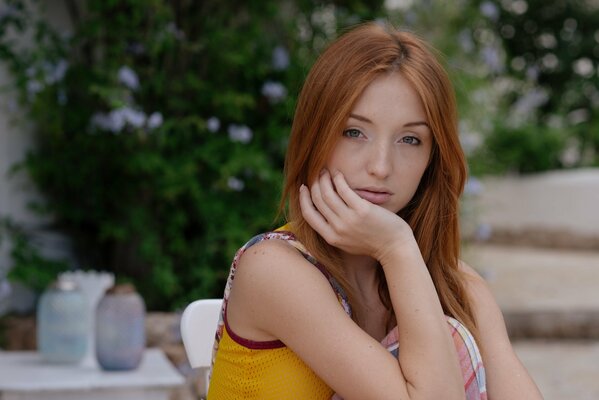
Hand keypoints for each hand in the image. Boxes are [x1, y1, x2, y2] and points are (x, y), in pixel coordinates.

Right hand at [299, 170, 414, 260]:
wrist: (394, 247)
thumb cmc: (373, 243)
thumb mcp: (347, 242)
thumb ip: (334, 231)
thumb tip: (322, 212)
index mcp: (331, 237)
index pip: (308, 215)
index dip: (303, 199)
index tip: (304, 188)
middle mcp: (337, 229)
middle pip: (317, 200)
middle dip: (314, 184)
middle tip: (317, 174)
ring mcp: (349, 220)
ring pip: (327, 193)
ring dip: (324, 179)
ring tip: (326, 171)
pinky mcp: (362, 210)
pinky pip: (344, 189)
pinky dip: (338, 179)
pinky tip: (338, 174)